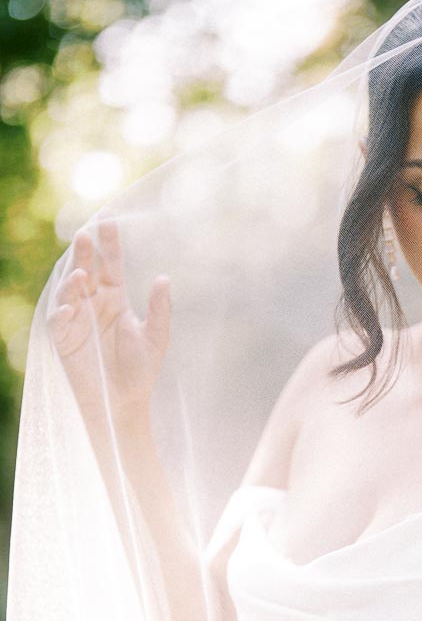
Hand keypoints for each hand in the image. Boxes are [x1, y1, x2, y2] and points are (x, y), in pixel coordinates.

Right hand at [47, 215, 170, 429]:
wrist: (124, 402)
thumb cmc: (141, 370)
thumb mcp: (156, 338)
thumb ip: (159, 309)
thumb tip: (164, 278)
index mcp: (116, 298)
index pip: (111, 263)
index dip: (109, 241)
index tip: (108, 218)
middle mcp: (94, 303)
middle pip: (88, 268)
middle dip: (86, 251)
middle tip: (87, 233)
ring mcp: (77, 318)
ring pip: (70, 289)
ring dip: (73, 278)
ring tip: (81, 271)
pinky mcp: (64, 337)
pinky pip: (59, 318)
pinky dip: (63, 308)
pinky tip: (73, 302)